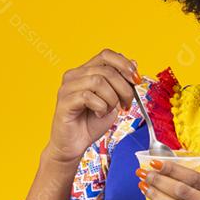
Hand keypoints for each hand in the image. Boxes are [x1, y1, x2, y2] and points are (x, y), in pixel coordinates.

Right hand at [44, 48, 139, 165]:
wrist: (75, 145)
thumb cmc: (91, 123)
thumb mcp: (113, 100)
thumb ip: (121, 82)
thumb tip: (134, 63)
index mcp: (85, 71)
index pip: (106, 54)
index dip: (124, 64)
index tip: (135, 80)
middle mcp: (74, 75)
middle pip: (106, 69)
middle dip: (124, 88)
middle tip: (126, 104)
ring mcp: (67, 87)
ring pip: (98, 81)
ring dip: (111, 99)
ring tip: (109, 110)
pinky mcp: (64, 101)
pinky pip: (88, 96)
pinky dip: (100, 107)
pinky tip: (98, 115)